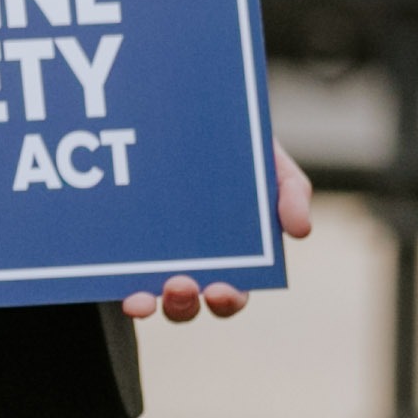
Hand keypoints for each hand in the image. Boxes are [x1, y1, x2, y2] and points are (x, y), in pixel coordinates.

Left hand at [126, 148, 313, 321]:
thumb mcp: (269, 158)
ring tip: (145, 294)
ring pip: (151, 300)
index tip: (220, 289)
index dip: (227, 299)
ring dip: (151, 302)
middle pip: (188, 305)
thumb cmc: (233, 144)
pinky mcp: (117, 250)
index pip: (230, 291)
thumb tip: (302, 231)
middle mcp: (190, 265)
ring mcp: (151, 260)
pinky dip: (120, 286)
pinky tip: (121, 285)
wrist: (181, 112)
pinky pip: (114, 276)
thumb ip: (291, 190)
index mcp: (231, 255)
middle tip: (179, 285)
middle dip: (184, 303)